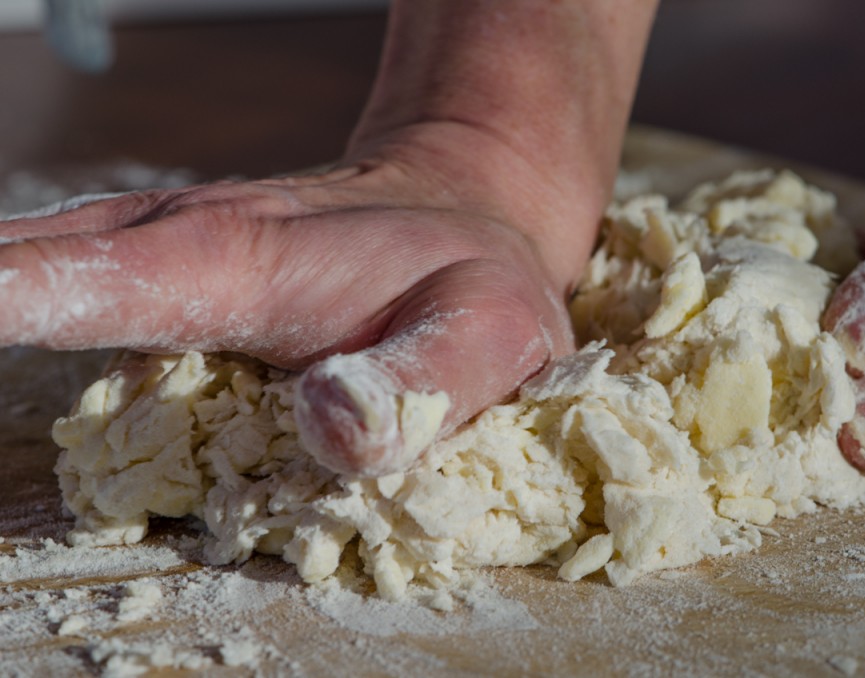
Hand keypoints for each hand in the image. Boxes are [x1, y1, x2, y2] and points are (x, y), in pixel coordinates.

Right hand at [0, 122, 588, 476]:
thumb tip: (328, 429)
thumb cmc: (473, 277)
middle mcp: (164, 248)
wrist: (465, 212)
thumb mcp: (490, 335)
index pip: (69, 281)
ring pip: (13, 273)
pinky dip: (0, 309)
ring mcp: (150, 258)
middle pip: (1, 272)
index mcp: (233, 260)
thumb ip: (421, 382)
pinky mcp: (155, 279)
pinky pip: (49, 291)